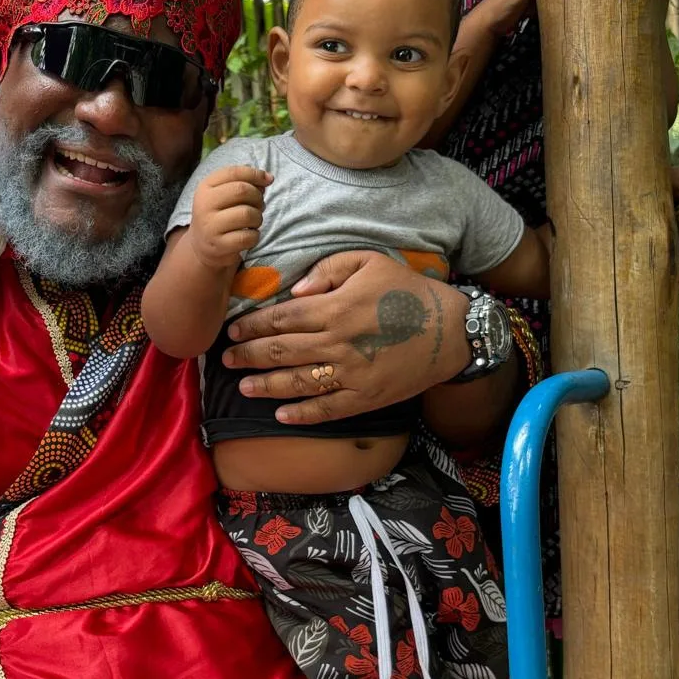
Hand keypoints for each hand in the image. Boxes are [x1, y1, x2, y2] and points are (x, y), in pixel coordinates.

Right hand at [185, 166, 270, 269]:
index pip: (233, 172)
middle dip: (258, 197)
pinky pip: (248, 237)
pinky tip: (249, 235)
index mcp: (205, 187)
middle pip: (241, 190)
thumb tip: (268, 178)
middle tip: (259, 205)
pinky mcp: (219, 245)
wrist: (202, 245)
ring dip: (258, 218)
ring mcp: (210, 226)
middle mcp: (204, 205)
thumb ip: (244, 182)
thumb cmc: (221, 214)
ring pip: (247, 214)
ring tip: (253, 221)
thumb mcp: (223, 193)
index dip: (255, 174)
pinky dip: (255, 236)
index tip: (268, 180)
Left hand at [222, 249, 468, 425]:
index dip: (253, 325)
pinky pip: (328, 409)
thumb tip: (295, 291)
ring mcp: (352, 373)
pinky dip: (303, 414)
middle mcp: (338, 342)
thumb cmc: (408, 291)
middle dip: (249, 356)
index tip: (233, 330)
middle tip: (226, 361)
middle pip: (282, 352)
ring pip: (299, 382)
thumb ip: (327, 271)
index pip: (282, 318)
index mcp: (335, 308)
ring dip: (267, 386)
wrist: (452, 330)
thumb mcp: (368, 262)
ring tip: (244, 388)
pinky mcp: (367, 397)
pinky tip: (281, 416)